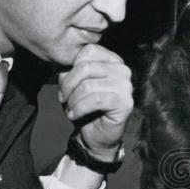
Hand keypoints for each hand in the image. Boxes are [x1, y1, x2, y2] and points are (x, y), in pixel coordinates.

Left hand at [57, 45, 132, 161]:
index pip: (89, 51)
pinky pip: (95, 100)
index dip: (71, 68)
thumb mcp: (74, 87)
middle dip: (68, 85)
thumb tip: (64, 69)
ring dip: (73, 100)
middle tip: (63, 99)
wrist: (96, 137)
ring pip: (88, 85)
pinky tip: (74, 116)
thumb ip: (70, 72)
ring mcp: (126, 86)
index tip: (65, 86)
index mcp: (113, 62)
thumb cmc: (85, 109)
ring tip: (70, 109)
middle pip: (86, 67)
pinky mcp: (125, 103)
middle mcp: (123, 70)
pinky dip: (80, 108)